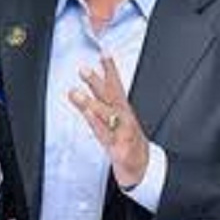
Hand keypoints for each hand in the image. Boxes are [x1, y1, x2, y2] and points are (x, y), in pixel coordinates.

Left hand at [69, 54, 148, 188]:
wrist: (143, 167)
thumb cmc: (127, 140)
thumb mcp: (114, 121)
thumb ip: (99, 105)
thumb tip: (79, 92)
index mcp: (122, 110)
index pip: (116, 86)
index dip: (110, 69)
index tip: (104, 52)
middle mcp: (124, 118)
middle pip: (110, 97)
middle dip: (96, 82)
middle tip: (83, 69)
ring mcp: (123, 132)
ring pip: (107, 115)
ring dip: (90, 102)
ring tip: (76, 93)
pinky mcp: (121, 149)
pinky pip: (107, 136)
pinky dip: (98, 125)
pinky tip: (88, 115)